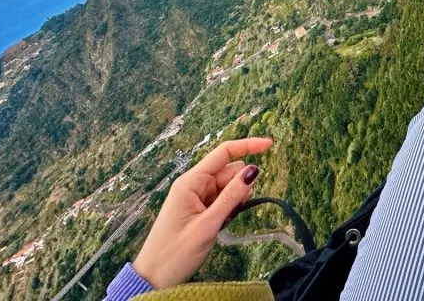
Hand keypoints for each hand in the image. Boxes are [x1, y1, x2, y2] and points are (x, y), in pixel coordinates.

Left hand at [133, 137, 272, 288]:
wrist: (153, 278)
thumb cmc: (175, 253)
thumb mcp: (207, 225)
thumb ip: (231, 197)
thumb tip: (253, 170)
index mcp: (191, 182)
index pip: (223, 153)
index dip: (248, 145)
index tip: (270, 144)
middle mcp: (194, 184)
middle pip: (229, 172)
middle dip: (239, 187)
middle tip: (232, 213)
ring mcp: (196, 196)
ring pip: (228, 187)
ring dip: (233, 202)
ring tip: (221, 224)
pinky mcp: (198, 208)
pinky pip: (221, 200)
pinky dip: (227, 210)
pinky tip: (219, 226)